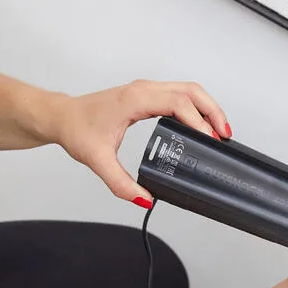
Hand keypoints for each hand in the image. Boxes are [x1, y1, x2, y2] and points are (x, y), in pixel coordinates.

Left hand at [53, 79, 230, 206]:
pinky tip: (201, 124)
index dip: (198, 121)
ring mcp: (146, 89)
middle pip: (190, 90)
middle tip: (224, 135)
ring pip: (188, 88)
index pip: (177, 103)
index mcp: (134, 100)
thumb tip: (145, 199)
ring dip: (207, 106)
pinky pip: (179, 93)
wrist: (62, 117)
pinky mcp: (146, 94)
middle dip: (212, 111)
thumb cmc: (77, 130)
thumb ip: (121, 184)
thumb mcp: (98, 160)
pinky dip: (196, 106)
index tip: (210, 140)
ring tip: (220, 131)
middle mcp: (143, 89)